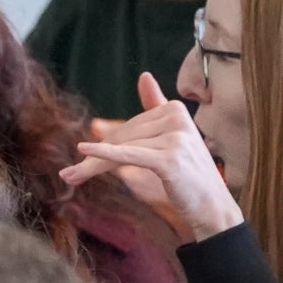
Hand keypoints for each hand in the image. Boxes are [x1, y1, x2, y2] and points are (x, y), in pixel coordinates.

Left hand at [58, 73, 243, 243]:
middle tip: (69, 174)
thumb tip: (143, 75)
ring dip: (94, 165)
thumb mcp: (173, 137)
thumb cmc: (189, 176)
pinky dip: (105, 155)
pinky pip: (129, 155)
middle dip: (96, 157)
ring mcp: (176, 137)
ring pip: (122, 149)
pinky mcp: (170, 158)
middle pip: (123, 137)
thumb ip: (156, 106)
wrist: (213, 208)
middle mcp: (177, 118)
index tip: (83, 158)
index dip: (106, 145)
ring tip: (71, 177)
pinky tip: (84, 153)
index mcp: (175, 109)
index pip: (130, 126)